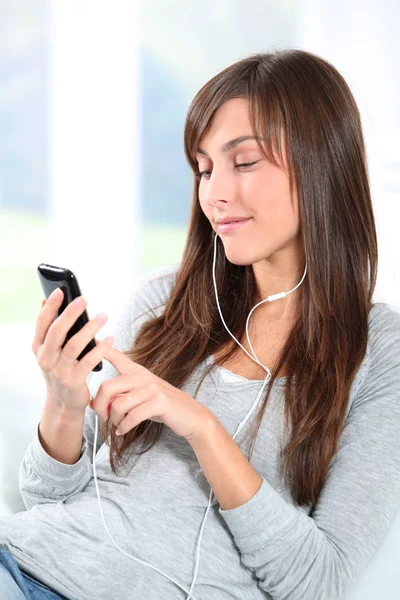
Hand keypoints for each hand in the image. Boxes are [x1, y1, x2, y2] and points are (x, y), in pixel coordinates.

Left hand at [90, 346, 214, 441]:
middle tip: (102, 417)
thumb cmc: (161, 407)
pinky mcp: (159, 402)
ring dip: (114, 420)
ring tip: (117, 425)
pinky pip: (132, 416)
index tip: (94, 340)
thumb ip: (118, 397)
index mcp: (137, 372)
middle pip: (107, 387)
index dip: (103, 349)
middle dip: (99, 406)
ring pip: (118, 405)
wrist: (190, 416)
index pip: (117, 357)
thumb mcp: (138, 398)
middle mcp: (143, 377)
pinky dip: (124, 427)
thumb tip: (92, 403)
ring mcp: (152, 389)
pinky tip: (122, 431)